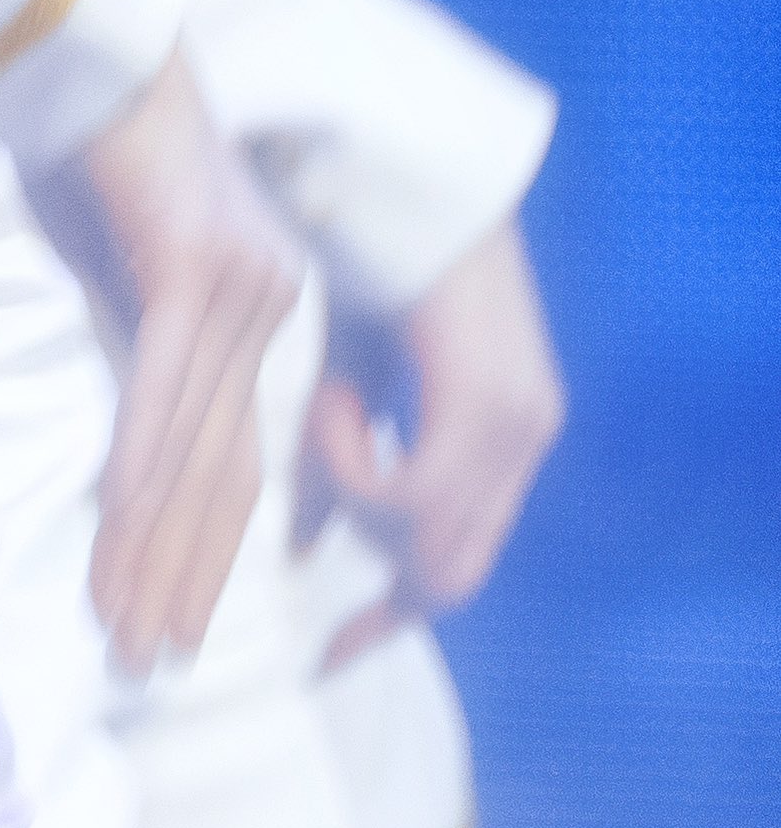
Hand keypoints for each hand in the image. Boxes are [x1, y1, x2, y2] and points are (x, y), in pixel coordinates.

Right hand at [36, 49, 303, 664]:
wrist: (88, 37)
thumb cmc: (86, 139)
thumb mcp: (117, 260)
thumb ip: (134, 338)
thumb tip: (116, 424)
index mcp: (258, 309)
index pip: (232, 455)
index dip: (202, 548)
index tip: (170, 620)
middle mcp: (268, 306)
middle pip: (227, 470)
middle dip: (187, 575)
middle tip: (154, 657)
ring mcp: (242, 289)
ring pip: (198, 446)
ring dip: (158, 546)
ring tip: (131, 624)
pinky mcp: (200, 267)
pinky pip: (166, 388)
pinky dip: (144, 464)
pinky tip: (123, 527)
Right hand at [301, 222, 564, 612]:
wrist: (410, 178)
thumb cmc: (375, 257)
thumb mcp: (355, 375)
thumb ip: (338, 458)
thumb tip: (301, 548)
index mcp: (506, 435)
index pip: (465, 562)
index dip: (398, 614)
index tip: (335, 649)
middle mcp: (525, 439)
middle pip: (454, 572)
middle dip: (382, 596)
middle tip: (314, 595)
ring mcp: (515, 425)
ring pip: (430, 538)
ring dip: (357, 503)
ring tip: (320, 423)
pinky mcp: (484, 405)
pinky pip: (411, 490)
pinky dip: (357, 467)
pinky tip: (331, 403)